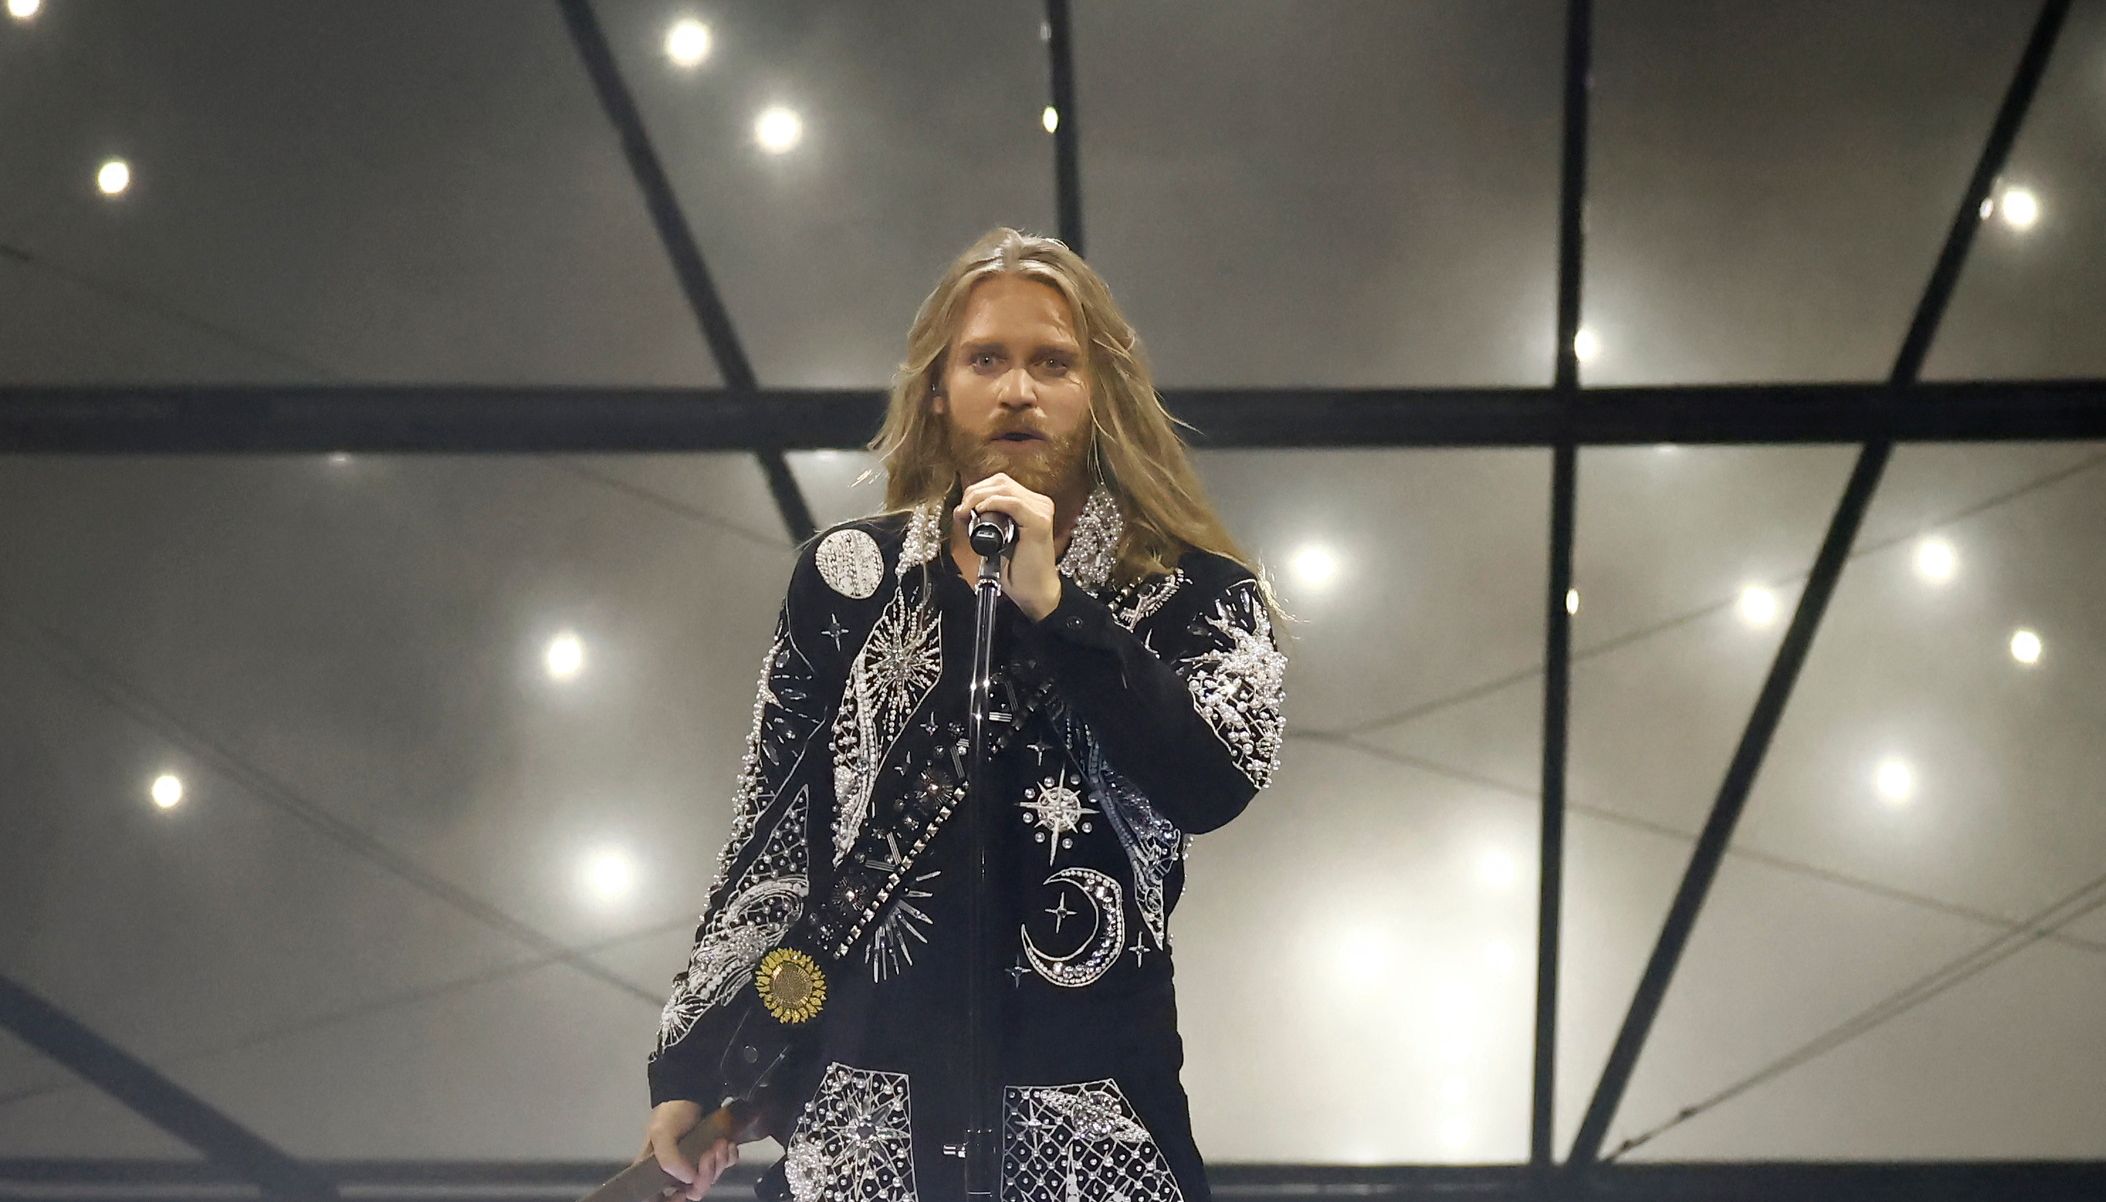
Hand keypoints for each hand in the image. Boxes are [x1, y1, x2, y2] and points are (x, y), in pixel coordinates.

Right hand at [638, 1100, 737, 1200]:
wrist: (692, 1091)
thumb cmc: (671, 1113)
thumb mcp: (661, 1133)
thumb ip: (669, 1159)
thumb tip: (688, 1178)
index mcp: (657, 1172)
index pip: (660, 1198)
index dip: (672, 1201)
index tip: (682, 1193)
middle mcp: (677, 1172)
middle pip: (693, 1191)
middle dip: (705, 1175)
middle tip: (708, 1154)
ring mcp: (697, 1165)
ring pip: (711, 1179)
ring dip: (718, 1162)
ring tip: (718, 1143)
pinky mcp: (714, 1155)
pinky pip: (726, 1166)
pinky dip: (729, 1157)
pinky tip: (727, 1144)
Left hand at [954, 473, 1062, 621]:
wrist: (1034, 593)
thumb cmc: (1017, 571)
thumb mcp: (995, 541)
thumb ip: (982, 522)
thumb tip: (961, 509)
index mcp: (1031, 504)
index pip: (1000, 484)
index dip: (977, 491)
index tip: (962, 508)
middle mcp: (1039, 504)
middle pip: (1000, 481)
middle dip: (975, 492)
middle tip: (962, 511)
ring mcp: (1042, 511)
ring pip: (1004, 488)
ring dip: (979, 497)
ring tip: (967, 512)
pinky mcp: (1040, 522)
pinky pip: (1013, 502)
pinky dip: (993, 503)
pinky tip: (981, 512)